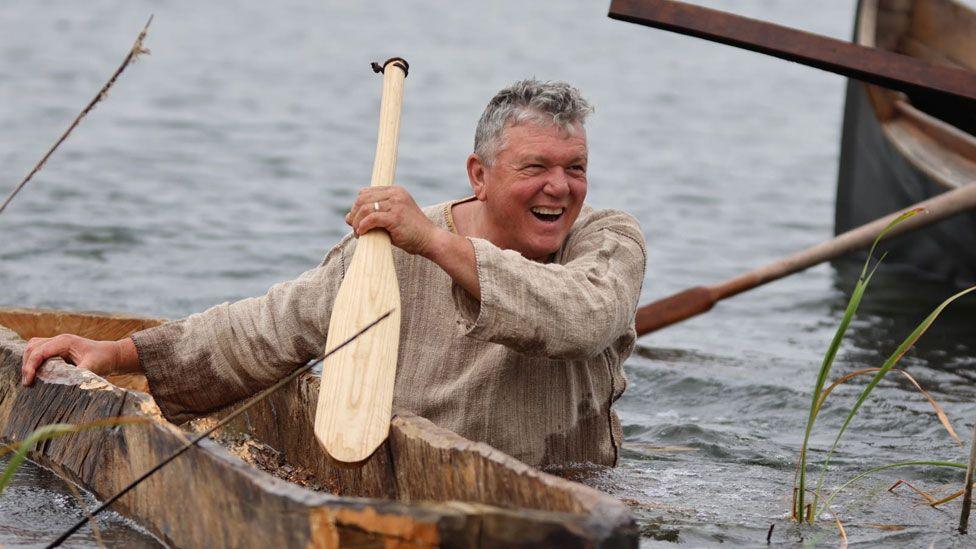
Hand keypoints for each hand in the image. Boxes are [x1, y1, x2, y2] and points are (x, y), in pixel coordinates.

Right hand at [20, 335, 137, 386]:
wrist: (112, 355)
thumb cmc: (104, 359)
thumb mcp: (94, 367)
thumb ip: (80, 373)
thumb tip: (68, 383)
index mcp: (65, 341)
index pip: (40, 351)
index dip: (30, 366)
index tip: (28, 382)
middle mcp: (59, 340)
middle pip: (32, 347)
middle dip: (27, 365)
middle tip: (28, 383)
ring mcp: (57, 344)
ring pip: (33, 348)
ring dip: (28, 362)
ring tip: (29, 380)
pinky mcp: (57, 350)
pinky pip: (39, 352)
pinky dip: (33, 362)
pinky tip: (35, 375)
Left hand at [345, 186, 438, 255]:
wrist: (430, 240)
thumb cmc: (410, 232)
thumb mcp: (389, 220)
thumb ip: (372, 216)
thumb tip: (346, 217)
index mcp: (395, 191)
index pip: (366, 192)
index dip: (357, 206)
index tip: (356, 220)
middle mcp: (396, 194)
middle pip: (362, 199)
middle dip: (354, 214)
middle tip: (355, 228)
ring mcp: (396, 204)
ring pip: (365, 208)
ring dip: (356, 222)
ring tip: (358, 233)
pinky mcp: (396, 217)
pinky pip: (371, 219)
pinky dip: (362, 226)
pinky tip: (362, 234)